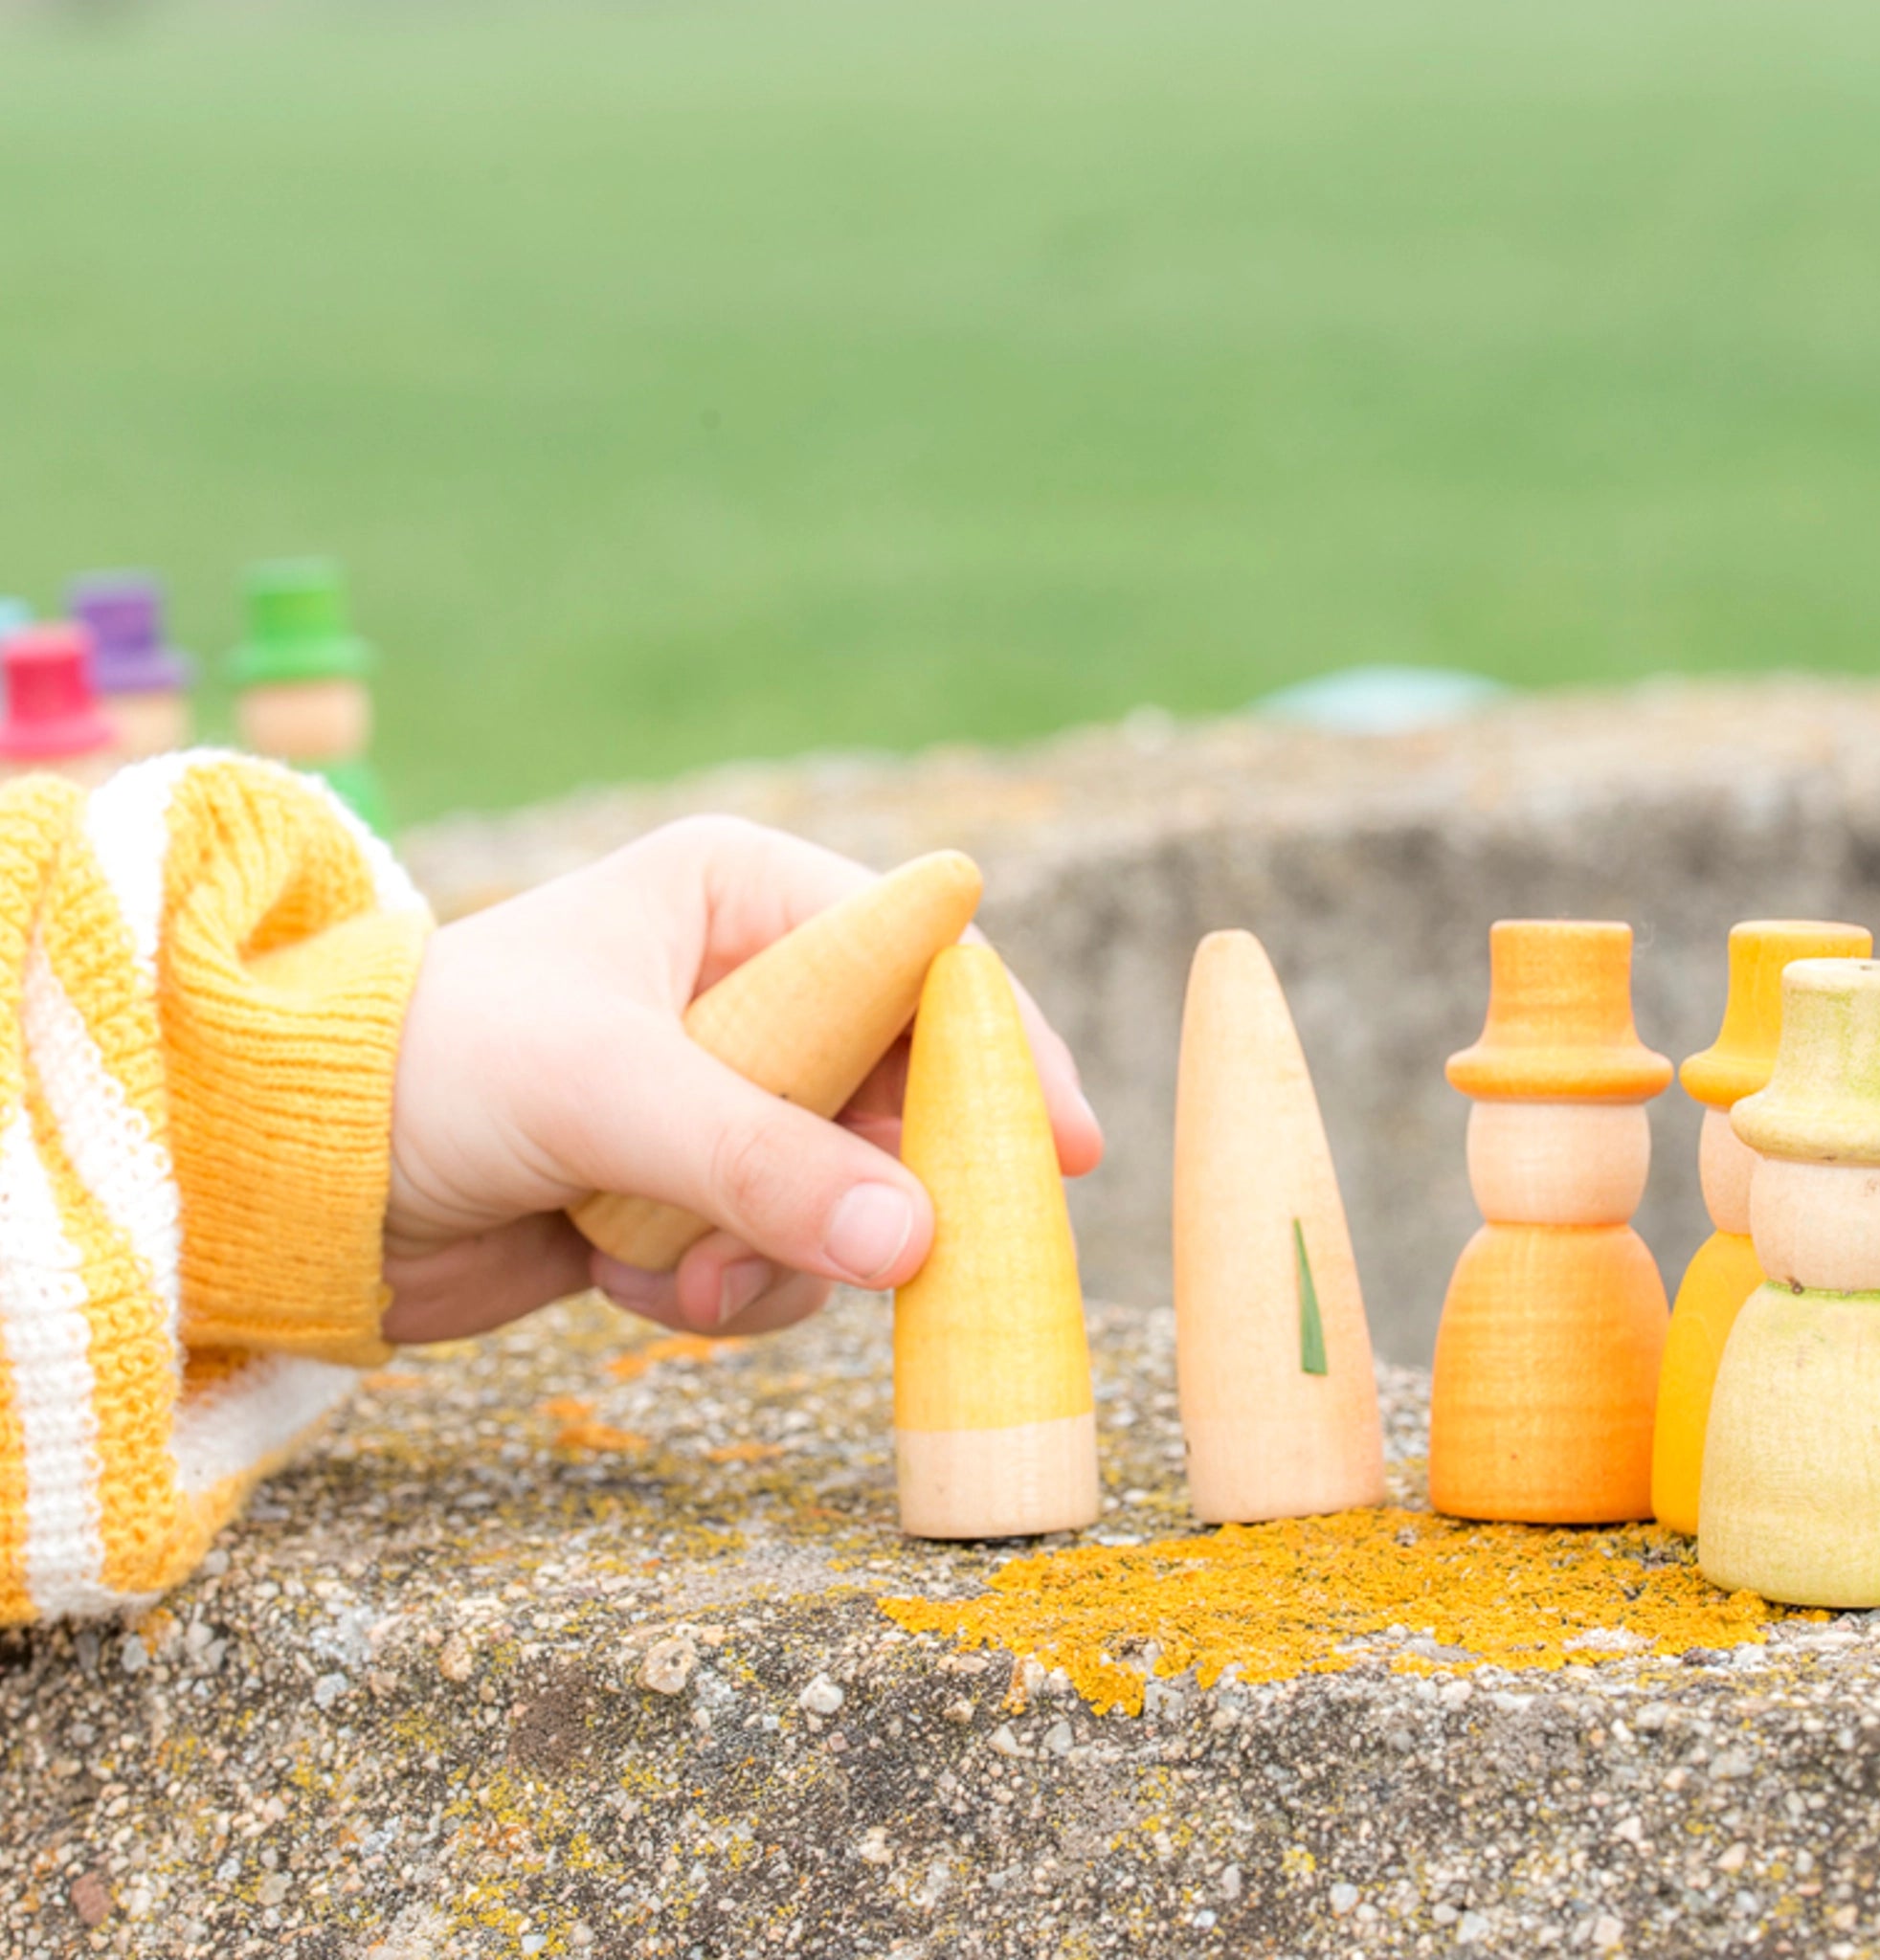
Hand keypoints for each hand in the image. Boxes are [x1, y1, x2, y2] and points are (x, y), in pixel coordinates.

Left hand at [380, 817, 1101, 1344]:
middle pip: (901, 1094)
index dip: (1006, 1051)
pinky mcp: (685, 1189)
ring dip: (775, 1258)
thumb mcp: (609, 1092)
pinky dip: (717, 1290)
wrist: (285, 1172)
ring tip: (679, 1271)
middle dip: (875, 1188)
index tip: (1067, 1151)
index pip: (926, 963)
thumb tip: (920, 1243)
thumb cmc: (433, 1067)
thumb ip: (765, 1164)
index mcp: (745, 897)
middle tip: (899, 1264)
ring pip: (842, 1195)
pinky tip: (625, 1279)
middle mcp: (750, 988)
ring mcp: (721, 1096)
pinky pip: (774, 1256)